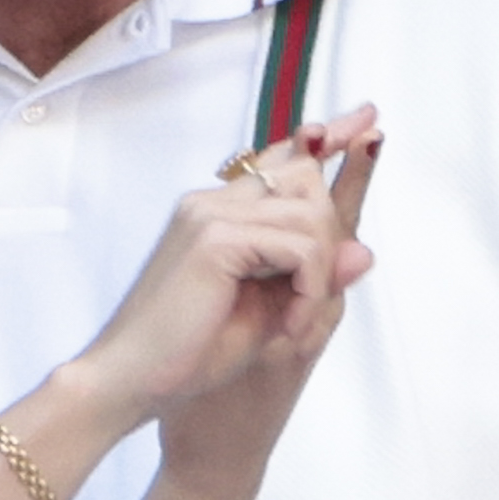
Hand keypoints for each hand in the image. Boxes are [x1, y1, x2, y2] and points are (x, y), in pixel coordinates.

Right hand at [62, 109, 379, 450]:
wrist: (129, 381)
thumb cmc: (186, 354)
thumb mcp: (266, 310)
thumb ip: (310, 274)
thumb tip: (364, 251)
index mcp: (216, 212)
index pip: (280, 160)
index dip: (326, 140)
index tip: (369, 118)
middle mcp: (212, 202)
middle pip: (305, 177)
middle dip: (330, 235)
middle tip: (310, 304)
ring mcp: (211, 214)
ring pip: (311, 214)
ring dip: (320, 278)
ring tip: (295, 325)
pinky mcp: (216, 240)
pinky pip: (302, 249)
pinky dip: (309, 292)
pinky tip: (288, 326)